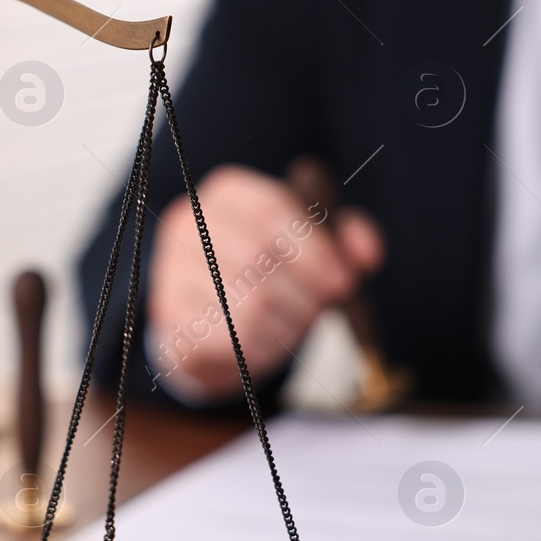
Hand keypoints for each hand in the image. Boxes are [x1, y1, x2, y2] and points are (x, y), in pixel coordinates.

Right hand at [146, 164, 383, 400]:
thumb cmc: (267, 275)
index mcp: (227, 194)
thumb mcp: (311, 248)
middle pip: (259, 255)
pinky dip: (263, 346)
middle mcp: (189, 224)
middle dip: (304, 291)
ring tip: (293, 324)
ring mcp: (171, 270)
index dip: (315, 248)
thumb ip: (344, 241)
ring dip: (288, 322)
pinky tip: (267, 341)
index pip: (270, 209)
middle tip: (320, 309)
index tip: (342, 281)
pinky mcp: (171, 318)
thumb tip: (368, 253)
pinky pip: (231, 337)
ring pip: (250, 300)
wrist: (212, 323)